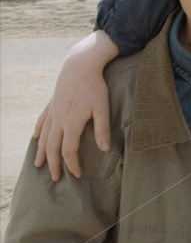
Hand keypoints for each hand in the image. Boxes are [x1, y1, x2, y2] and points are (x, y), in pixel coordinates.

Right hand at [32, 31, 117, 180]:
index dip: (71, 164)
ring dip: (41, 151)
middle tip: (54, 178)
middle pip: (52, 147)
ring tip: (37, 164)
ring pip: (43, 136)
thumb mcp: (102, 107)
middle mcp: (58, 119)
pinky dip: (38, 131)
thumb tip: (105, 149)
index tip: (76, 174)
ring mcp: (53, 111)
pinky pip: (42, 120)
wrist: (80, 64)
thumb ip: (102, 129)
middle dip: (53, 164)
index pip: (68, 150)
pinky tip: (34, 137)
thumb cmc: (95, 86)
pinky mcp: (52, 103)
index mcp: (71, 123)